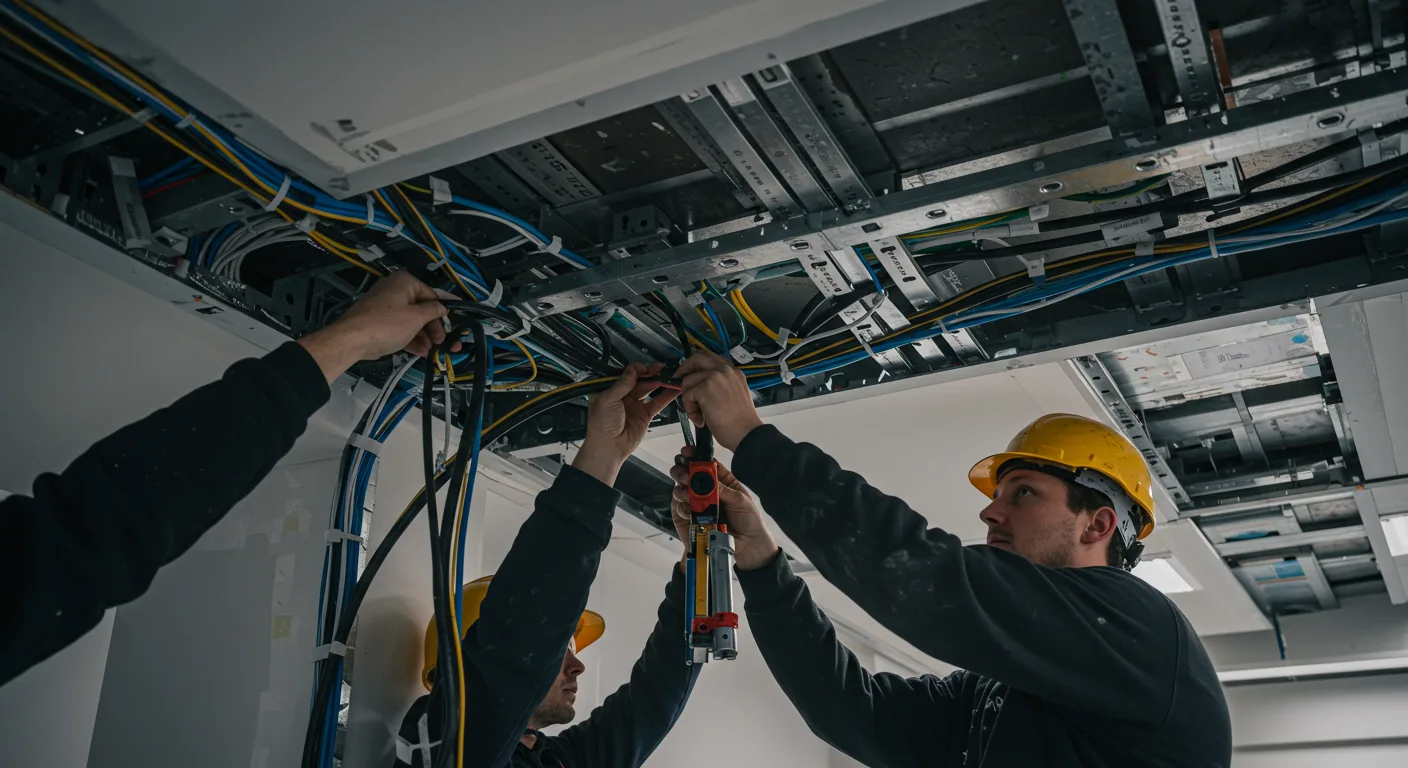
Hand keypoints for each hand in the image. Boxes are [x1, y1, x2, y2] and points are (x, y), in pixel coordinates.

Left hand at [298, 270, 457, 381]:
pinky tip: (420, 352)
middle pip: (421, 308)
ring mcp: (385, 306)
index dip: (442, 311)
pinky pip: (399, 327)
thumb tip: (443, 307)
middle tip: (441, 342)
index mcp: (405, 282)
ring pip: (410, 320)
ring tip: (431, 351)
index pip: (431, 294)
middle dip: (432, 327)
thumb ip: (433, 311)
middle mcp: (395, 290)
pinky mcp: (379, 321)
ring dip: (422, 336)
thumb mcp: (416, 318)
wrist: (352, 339)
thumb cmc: (388, 324)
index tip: (452, 325)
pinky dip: (410, 337)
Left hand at [571, 363, 677, 485]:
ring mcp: (634, 404)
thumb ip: (623, 383)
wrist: (609, 447)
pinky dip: (666, 396)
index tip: (643, 368)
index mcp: (609, 389)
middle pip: (638, 380)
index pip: (625, 374)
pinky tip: (674, 389)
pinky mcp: (645, 414)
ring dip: (658, 382)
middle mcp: (622, 395)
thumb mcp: (608, 399)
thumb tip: (635, 368)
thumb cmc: (602, 423)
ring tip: (669, 375)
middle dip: (649, 373)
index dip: (635, 369)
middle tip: (659, 368)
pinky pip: (657, 402)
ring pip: (649, 389)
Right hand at [670, 447, 778, 570]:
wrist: (748, 546)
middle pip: (689, 476)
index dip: (696, 457)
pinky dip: (681, 507)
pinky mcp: (689, 520)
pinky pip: (680, 509)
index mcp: (721, 482)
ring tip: (685, 492)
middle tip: (682, 473)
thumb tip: (706, 478)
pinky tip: (687, 508)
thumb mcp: (740, 500)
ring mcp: (697, 505)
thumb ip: (722, 489)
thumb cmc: (749, 520)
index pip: (706, 466)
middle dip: (683, 471)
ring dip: (680, 489)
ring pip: (681, 491)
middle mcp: (706, 491)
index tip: (687, 453)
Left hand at [676, 352, 763, 451]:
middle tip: (678, 382)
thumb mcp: (734, 395)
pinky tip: (701, 420)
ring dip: (688, 400)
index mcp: (734, 371)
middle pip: (696, 359)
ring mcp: (715, 377)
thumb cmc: (741, 422)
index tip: (690, 375)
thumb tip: (700, 386)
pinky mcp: (706, 388)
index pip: (710, 359)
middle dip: (684, 370)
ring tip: (699, 415)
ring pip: (688, 381)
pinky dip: (690, 409)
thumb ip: (720, 386)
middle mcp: (725, 369)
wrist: (746, 433)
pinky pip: (687, 395)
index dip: (696, 366)